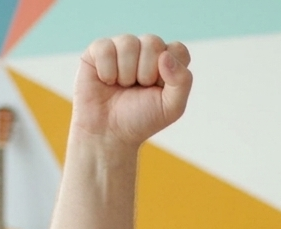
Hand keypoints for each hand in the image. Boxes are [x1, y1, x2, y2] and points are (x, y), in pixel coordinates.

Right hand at [72, 34, 191, 146]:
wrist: (110, 133)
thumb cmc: (142, 119)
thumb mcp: (171, 108)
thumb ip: (182, 82)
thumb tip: (165, 55)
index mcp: (167, 63)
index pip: (178, 50)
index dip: (170, 71)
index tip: (159, 89)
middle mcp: (145, 51)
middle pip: (153, 43)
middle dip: (146, 73)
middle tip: (139, 89)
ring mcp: (122, 48)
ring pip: (129, 43)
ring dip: (126, 74)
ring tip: (122, 86)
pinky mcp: (99, 49)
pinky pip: (106, 48)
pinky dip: (107, 71)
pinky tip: (107, 81)